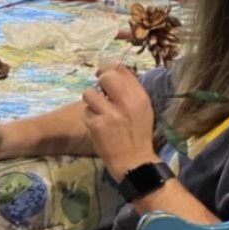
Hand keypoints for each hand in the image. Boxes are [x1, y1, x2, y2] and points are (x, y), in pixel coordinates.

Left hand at [82, 65, 158, 181]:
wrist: (134, 161)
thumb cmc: (137, 134)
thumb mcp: (143, 110)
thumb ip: (130, 92)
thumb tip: (114, 73)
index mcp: (139, 97)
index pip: (122, 69)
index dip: (110, 68)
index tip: (104, 74)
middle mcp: (126, 102)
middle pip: (106, 75)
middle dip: (99, 80)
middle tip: (98, 89)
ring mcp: (111, 113)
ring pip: (89, 94)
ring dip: (91, 103)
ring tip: (99, 113)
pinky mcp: (97, 124)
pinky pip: (85, 112)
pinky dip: (88, 118)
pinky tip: (97, 126)